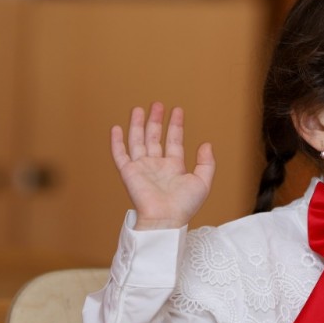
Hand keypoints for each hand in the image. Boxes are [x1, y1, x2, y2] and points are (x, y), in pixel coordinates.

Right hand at [111, 102, 214, 229]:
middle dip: (156, 120)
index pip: (174, 141)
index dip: (175, 125)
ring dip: (137, 125)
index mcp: (174, 167)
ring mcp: (142, 168)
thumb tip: (206, 144)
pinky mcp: (129, 173)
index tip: (177, 110)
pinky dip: (117, 142)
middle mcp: (157, 165)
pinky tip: (117, 128)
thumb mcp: (202, 182)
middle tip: (158, 104)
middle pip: (154, 137)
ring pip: (137, 141)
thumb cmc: (184, 206)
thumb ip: (206, 163)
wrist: (165, 218)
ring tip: (139, 109)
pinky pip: (120, 154)